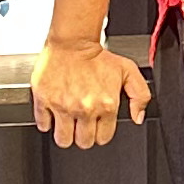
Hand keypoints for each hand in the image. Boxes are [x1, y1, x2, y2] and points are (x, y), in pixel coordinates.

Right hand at [29, 37, 149, 151]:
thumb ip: (140, 95)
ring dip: (65, 135)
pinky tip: (53, 113)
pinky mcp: (44, 100)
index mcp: (106, 105)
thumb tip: (138, 117)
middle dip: (83, 136)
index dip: (100, 133)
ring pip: (63, 139)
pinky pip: (43, 124)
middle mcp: (84, 109)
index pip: (103, 137)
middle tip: (81, 124)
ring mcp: (63, 106)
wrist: (73, 41)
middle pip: (83, 142)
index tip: (96, 126)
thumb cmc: (97, 56)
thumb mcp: (128, 72)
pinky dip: (46, 122)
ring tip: (67, 123)